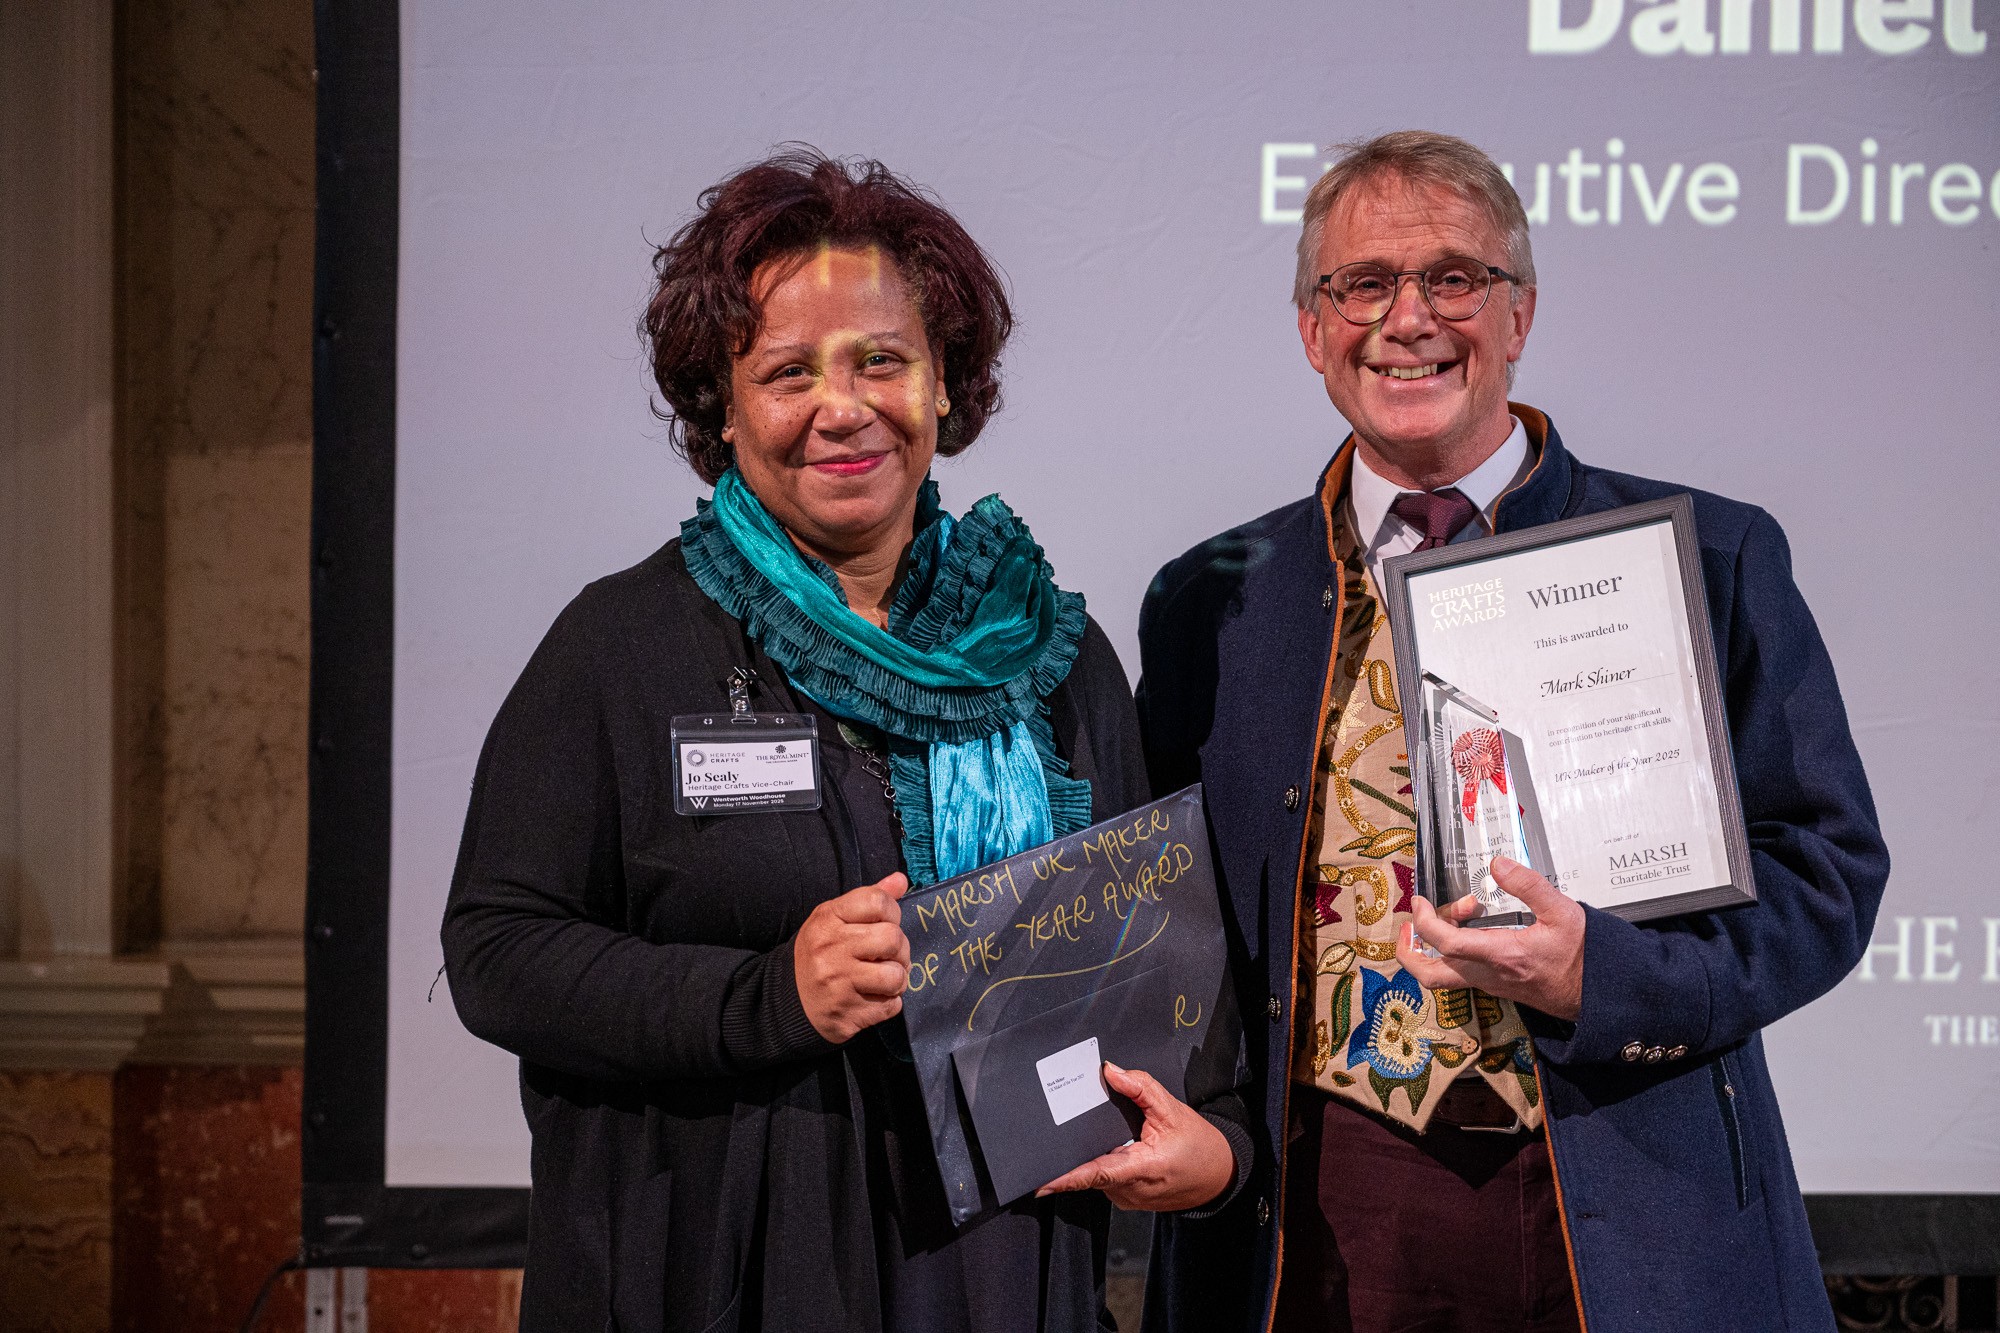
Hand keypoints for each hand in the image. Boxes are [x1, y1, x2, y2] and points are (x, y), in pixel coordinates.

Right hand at [795, 872, 909, 1042]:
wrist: (788, 1000)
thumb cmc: (820, 954)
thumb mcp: (835, 919)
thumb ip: (869, 899)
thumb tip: (901, 880)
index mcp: (827, 918)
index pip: (877, 901)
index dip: (892, 912)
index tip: (884, 923)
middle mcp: (830, 948)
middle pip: (892, 938)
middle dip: (900, 949)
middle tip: (888, 956)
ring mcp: (838, 983)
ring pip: (896, 975)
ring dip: (897, 979)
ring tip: (882, 979)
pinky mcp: (847, 1013)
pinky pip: (892, 1005)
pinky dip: (889, 1003)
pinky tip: (872, 998)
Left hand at [1035, 1063, 1234, 1210]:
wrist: (1218, 1177)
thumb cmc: (1199, 1147)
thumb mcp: (1173, 1111)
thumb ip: (1141, 1089)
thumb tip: (1111, 1071)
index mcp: (1142, 1169)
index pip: (1097, 1173)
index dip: (1067, 1178)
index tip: (1041, 1181)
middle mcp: (1129, 1190)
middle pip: (1091, 1167)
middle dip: (1081, 1145)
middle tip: (1082, 1122)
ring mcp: (1126, 1198)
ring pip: (1097, 1172)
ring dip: (1097, 1152)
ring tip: (1119, 1134)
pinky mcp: (1126, 1199)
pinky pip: (1106, 1177)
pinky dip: (1106, 1160)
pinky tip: (1120, 1146)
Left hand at [1396, 856, 1584, 1020]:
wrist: (1598, 992)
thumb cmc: (1582, 954)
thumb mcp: (1562, 911)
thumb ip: (1529, 885)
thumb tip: (1497, 865)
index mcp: (1501, 955)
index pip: (1446, 943)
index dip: (1425, 921)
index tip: (1421, 902)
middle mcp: (1489, 974)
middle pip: (1431, 974)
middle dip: (1409, 949)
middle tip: (1413, 921)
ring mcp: (1490, 983)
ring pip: (1443, 977)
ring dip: (1433, 948)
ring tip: (1449, 916)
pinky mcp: (1496, 985)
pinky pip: (1461, 973)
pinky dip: (1453, 951)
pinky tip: (1472, 926)